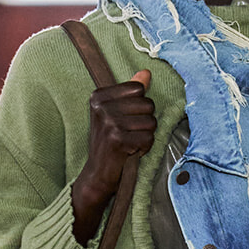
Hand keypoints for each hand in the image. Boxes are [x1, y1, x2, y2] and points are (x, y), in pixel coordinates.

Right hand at [71, 69, 153, 243]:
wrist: (97, 174)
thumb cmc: (109, 143)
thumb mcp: (116, 113)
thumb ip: (131, 92)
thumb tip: (146, 73)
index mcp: (99, 95)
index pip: (138, 89)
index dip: (139, 107)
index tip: (125, 120)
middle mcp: (102, 106)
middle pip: (147, 104)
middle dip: (144, 122)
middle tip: (128, 134)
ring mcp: (109, 123)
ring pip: (151, 122)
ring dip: (145, 136)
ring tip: (130, 143)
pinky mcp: (118, 140)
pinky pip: (148, 138)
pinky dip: (144, 148)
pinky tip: (130, 152)